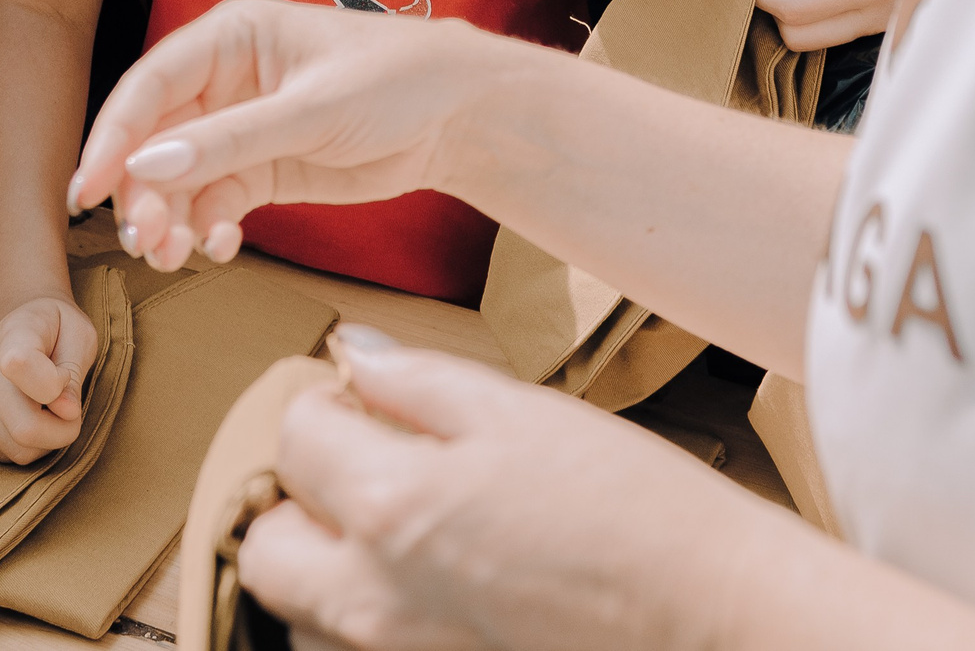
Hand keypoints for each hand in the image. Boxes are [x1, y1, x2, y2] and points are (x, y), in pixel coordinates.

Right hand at [0, 293, 97, 463]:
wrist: (23, 324)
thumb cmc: (58, 332)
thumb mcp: (80, 338)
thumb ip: (74, 375)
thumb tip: (66, 413)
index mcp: (16, 333)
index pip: (22, 367)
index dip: (58, 387)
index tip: (65, 377)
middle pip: (26, 429)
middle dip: (62, 431)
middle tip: (70, 409)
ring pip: (16, 451)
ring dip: (44, 441)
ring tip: (46, 409)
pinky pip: (1, 455)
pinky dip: (24, 446)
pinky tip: (27, 417)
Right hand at [71, 0, 506, 272]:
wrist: (461, 115)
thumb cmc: (397, 80)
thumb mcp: (313, 109)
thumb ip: (231, 141)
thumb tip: (146, 167)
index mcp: (231, 36)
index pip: (149, 86)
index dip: (112, 137)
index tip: (87, 191)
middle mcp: (225, 80)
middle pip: (154, 141)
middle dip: (142, 193)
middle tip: (147, 242)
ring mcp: (242, 128)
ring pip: (179, 179)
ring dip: (170, 219)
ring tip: (175, 255)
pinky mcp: (264, 168)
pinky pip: (214, 201)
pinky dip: (208, 227)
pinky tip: (221, 246)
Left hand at [242, 330, 756, 650]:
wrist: (709, 615)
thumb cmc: (633, 509)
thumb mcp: (523, 413)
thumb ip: (418, 381)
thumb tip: (350, 354)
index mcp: (392, 507)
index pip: (294, 438)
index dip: (329, 401)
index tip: (368, 399)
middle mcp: (373, 601)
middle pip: (265, 548)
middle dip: (299, 500)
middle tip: (366, 469)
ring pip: (302, 614)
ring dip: (328, 567)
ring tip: (406, 533)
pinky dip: (368, 620)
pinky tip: (435, 587)